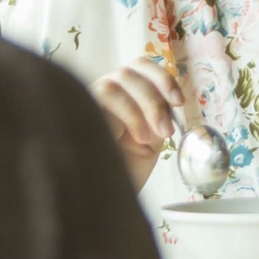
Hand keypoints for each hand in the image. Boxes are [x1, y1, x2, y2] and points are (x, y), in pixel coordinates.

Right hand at [90, 57, 182, 183]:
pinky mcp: (80, 110)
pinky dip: (128, 114)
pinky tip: (136, 137)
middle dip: (155, 99)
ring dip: (141, 108)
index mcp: (126, 91)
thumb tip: (173, 100)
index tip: (179, 101)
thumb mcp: (152, 136)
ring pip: (117, 82)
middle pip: (131, 71)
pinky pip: (104, 97)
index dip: (162, 78)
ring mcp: (89, 98)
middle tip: (166, 130)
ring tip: (147, 138)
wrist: (104, 193)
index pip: (141, 65)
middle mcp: (105, 89)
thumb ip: (160, 113)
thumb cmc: (126, 167)